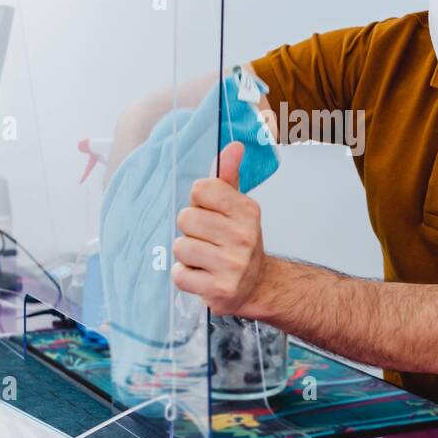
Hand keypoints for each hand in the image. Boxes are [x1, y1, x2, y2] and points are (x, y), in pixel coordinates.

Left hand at [171, 141, 267, 316]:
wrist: (257, 284)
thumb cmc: (240, 242)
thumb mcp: (238, 207)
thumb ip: (229, 176)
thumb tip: (233, 147)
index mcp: (248, 211)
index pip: (201, 189)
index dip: (198, 201)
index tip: (210, 213)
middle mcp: (243, 237)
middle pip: (186, 218)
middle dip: (190, 229)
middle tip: (206, 239)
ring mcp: (232, 265)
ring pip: (180, 247)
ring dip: (187, 254)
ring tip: (204, 258)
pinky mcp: (219, 289)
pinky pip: (180, 275)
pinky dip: (185, 276)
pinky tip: (201, 275)